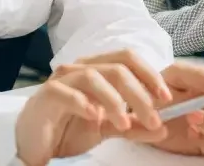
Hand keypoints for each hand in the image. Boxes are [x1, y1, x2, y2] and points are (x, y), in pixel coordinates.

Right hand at [14, 49, 171, 165]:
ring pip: (95, 77)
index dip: (150, 75)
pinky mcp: (45, 96)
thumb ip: (135, 126)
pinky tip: (96, 118)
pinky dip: (84, 103)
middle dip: (140, 93)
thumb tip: (164, 127)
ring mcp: (62, 80)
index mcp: (98, 69)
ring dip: (115, 101)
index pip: (129, 59)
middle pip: (118, 68)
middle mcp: (81, 68)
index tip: (167, 98)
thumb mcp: (109, 129)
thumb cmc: (70, 129)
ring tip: (124, 124)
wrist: (36, 145)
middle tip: (154, 118)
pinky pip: (66, 92)